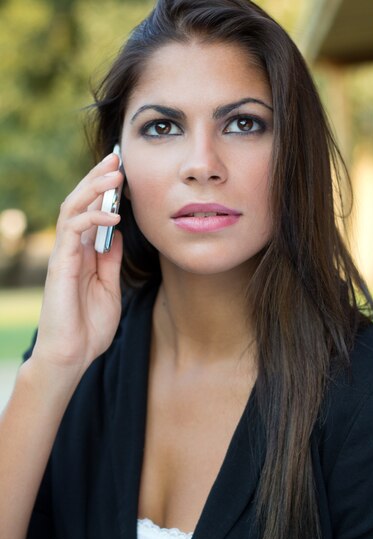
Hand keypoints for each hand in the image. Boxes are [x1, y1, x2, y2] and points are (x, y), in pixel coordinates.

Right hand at [31, 152, 124, 373]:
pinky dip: (93, 219)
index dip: (105, 192)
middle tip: (116, 159)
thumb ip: (110, 260)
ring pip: (73, 209)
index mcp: (84, 253)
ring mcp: (64, 256)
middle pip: (80, 203)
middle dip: (97, 179)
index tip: (123, 173)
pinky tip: (113, 215)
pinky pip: (74, 232)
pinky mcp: (60, 265)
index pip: (92, 213)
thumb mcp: (110, 287)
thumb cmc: (89, 326)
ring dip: (93, 189)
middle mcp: (72, 249)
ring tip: (114, 173)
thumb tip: (116, 234)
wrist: (72, 355)